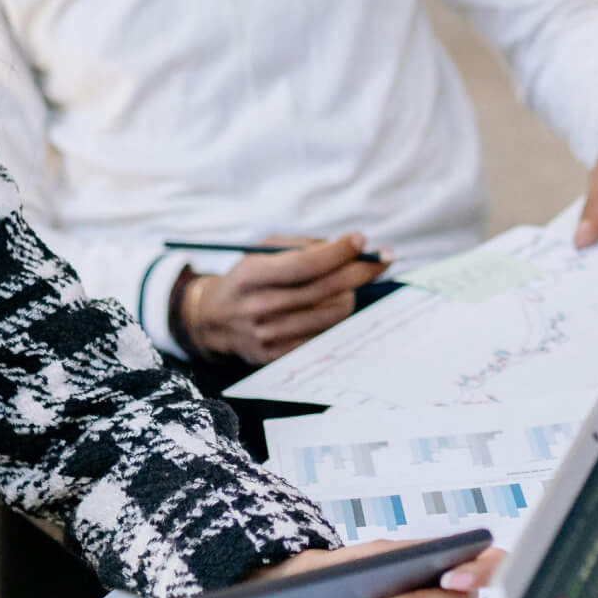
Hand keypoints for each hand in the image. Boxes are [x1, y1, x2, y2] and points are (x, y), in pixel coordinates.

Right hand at [177, 234, 391, 365]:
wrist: (214, 320)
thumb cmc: (249, 277)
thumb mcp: (263, 251)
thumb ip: (302, 247)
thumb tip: (349, 249)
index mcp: (252, 276)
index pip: (305, 264)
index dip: (338, 252)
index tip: (361, 240)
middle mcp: (259, 308)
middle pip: (325, 290)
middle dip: (360, 270)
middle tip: (383, 258)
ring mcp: (269, 337)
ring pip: (332, 313)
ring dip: (351, 293)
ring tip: (349, 282)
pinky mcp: (278, 357)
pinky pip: (325, 334)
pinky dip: (336, 316)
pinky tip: (335, 303)